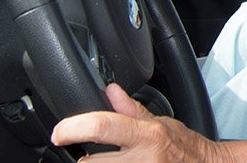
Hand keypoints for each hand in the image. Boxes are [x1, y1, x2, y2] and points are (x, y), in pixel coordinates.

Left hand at [52, 83, 223, 161]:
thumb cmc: (186, 148)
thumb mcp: (161, 122)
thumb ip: (132, 110)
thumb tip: (110, 91)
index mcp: (147, 135)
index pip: (102, 127)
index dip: (74, 128)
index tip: (60, 133)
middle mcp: (143, 160)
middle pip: (90, 161)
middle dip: (88, 158)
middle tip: (99, 155)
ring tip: (114, 162)